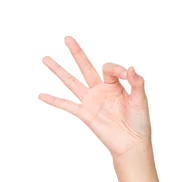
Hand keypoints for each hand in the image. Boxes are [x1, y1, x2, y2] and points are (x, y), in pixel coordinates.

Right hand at [39, 36, 152, 158]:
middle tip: (67, 38)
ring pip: (72, 82)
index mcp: (115, 85)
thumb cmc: (139, 121)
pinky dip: (54, 100)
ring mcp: (91, 101)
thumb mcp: (141, 100)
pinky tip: (41, 95)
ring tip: (46, 58)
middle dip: (77, 52)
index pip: (109, 68)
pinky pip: (67, 105)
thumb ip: (137, 83)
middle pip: (86, 67)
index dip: (118, 69)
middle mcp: (101, 90)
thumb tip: (131, 68)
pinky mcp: (85, 114)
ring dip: (59, 70)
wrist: (132, 143)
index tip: (127, 75)